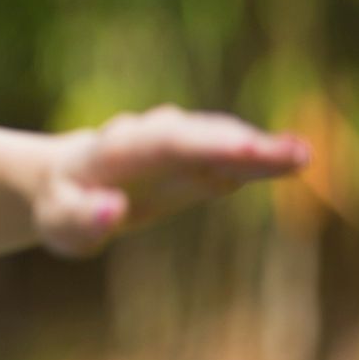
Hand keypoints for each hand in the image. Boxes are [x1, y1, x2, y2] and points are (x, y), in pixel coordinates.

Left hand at [31, 104, 310, 257]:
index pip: (161, 142)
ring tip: (299, 155)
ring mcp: (174, 145)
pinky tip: (292, 159)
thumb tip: (112, 208)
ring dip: (257, 147)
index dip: (203, 145)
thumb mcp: (60, 223)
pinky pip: (227, 156)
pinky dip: (257, 158)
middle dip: (240, 144)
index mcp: (113, 152)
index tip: (242, 151)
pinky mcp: (193, 159)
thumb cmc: (61, 207)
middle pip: (197, 136)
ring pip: (216, 140)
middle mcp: (147, 137)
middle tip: (290, 154)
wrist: (63, 182)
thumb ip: (82, 219)